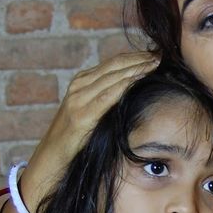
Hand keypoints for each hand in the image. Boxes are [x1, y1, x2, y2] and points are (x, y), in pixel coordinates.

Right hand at [23, 52, 159, 198]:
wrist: (51, 158)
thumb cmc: (74, 140)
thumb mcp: (91, 114)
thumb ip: (106, 101)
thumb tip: (133, 94)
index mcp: (81, 83)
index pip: (113, 63)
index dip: (135, 57)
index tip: (155, 54)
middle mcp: (79, 86)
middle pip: (115, 65)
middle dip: (139, 59)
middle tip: (161, 54)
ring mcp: (78, 99)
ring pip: (113, 76)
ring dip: (136, 67)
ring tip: (156, 63)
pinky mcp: (81, 115)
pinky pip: (108, 95)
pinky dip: (126, 83)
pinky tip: (140, 77)